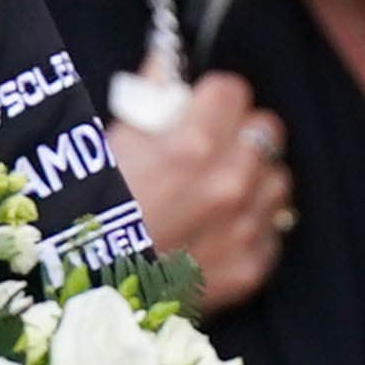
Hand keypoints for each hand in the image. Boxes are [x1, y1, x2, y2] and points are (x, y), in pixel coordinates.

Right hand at [107, 71, 291, 314]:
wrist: (87, 297)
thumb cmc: (89, 217)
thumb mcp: (107, 146)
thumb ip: (147, 100)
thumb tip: (169, 67)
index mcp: (191, 146)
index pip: (232, 90)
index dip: (213, 97)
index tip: (201, 107)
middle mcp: (228, 184)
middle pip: (267, 129)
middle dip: (242, 131)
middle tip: (215, 146)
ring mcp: (244, 229)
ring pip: (278, 179)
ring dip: (255, 178)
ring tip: (221, 191)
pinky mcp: (251, 267)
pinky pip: (273, 229)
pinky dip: (254, 226)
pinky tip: (222, 230)